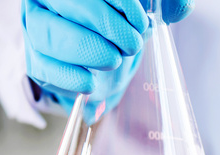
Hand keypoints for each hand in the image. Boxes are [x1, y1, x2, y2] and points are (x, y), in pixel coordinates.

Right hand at [22, 0, 193, 113]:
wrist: (107, 58)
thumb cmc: (122, 25)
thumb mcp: (142, 9)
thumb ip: (164, 2)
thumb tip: (182, 8)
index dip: (119, 2)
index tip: (140, 21)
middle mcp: (47, 0)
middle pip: (65, 2)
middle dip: (105, 24)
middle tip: (131, 43)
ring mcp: (37, 28)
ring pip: (47, 33)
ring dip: (88, 49)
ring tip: (113, 59)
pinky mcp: (37, 61)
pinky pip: (43, 68)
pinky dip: (71, 78)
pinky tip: (92, 82)